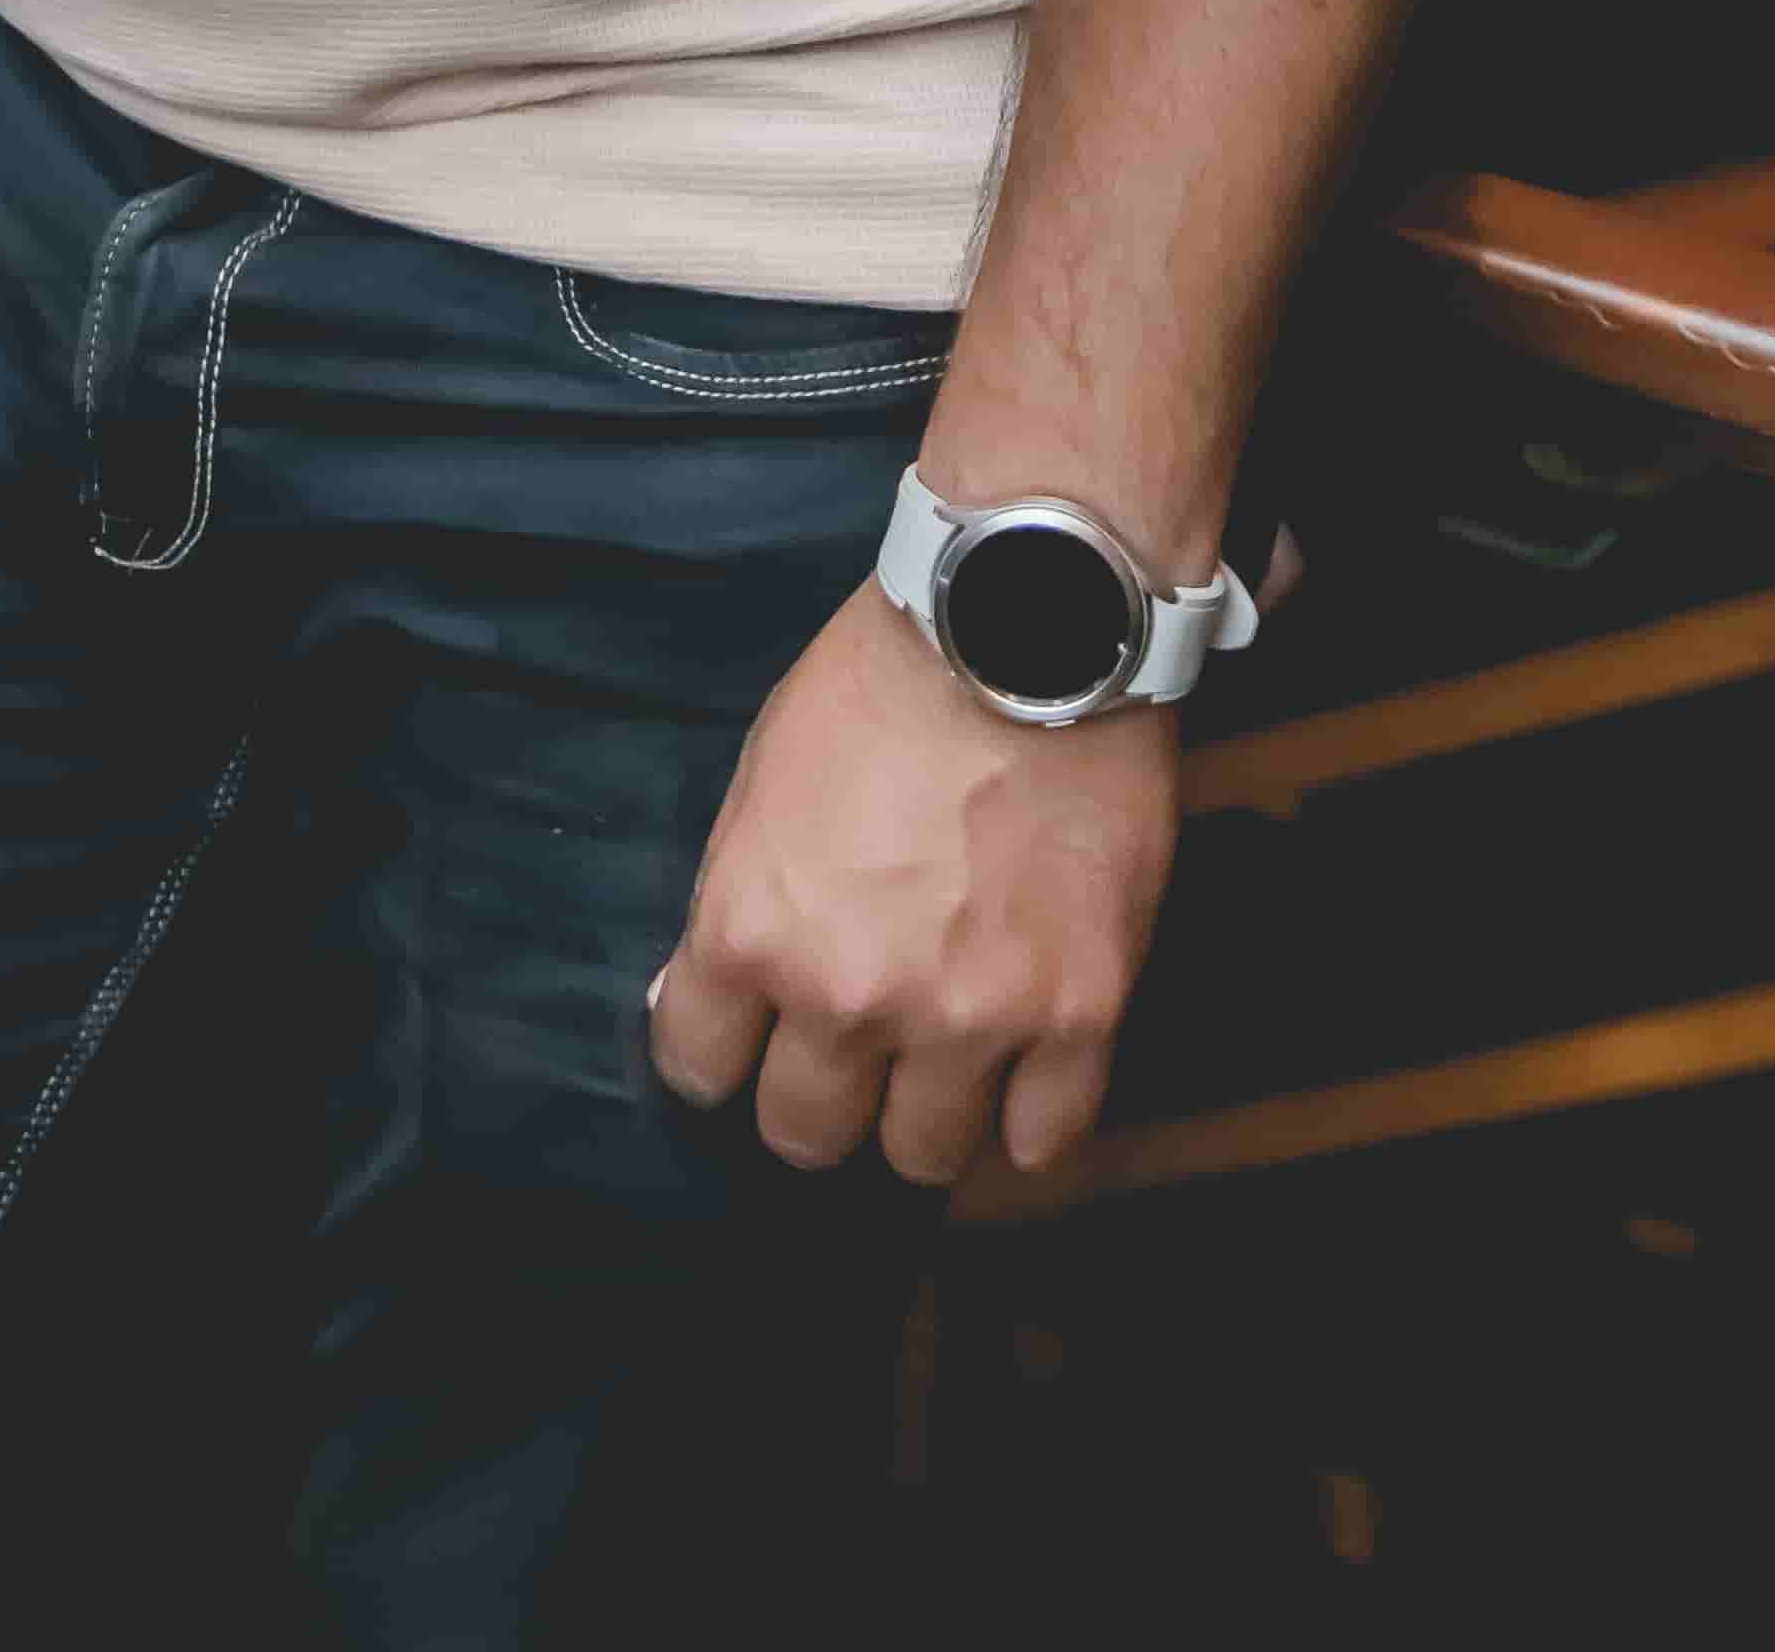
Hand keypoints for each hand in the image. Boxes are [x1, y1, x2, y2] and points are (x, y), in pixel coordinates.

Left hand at [647, 577, 1177, 1193]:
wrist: (1028, 618)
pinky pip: (1041, 1139)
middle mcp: (852, 995)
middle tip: (850, 1051)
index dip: (720, 1054)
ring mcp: (971, 1017)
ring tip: (942, 1054)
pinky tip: (1022, 1069)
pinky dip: (1029, 1117)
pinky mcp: (1078, 1014)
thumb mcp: (764, 775)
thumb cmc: (885, 678)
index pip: (698, 1069)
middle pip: (806, 1133)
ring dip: (923, 1112)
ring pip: (922, 1156)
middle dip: (818, 1097)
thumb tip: (695, 1002)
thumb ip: (736, 900)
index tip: (748, 1039)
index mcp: (757, 930)